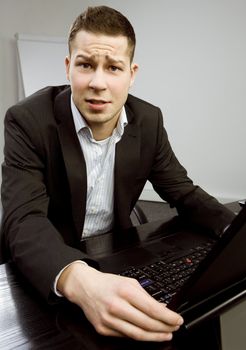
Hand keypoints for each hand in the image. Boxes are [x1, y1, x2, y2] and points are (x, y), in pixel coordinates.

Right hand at [57, 262, 183, 341]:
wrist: (85, 287)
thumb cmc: (108, 283)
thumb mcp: (129, 282)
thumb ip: (146, 296)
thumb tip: (162, 308)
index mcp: (125, 291)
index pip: (152, 308)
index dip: (168, 317)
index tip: (177, 319)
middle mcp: (116, 306)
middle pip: (146, 324)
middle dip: (164, 328)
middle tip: (174, 328)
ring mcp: (108, 319)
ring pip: (137, 334)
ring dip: (154, 337)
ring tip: (165, 335)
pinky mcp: (103, 329)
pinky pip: (125, 336)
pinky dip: (139, 336)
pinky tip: (147, 334)